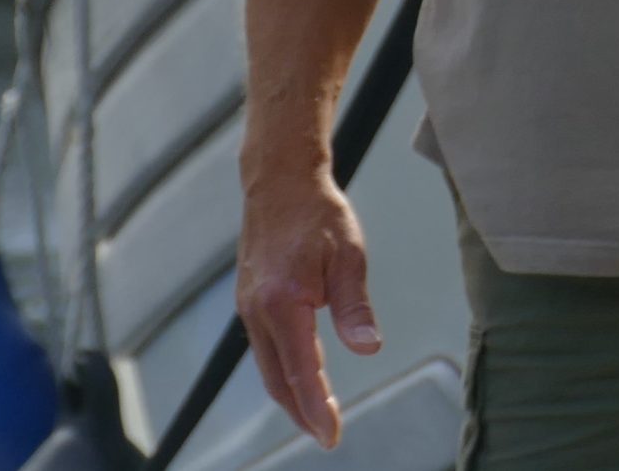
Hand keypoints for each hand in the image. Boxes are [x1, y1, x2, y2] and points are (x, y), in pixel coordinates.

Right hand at [236, 163, 381, 446]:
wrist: (280, 182)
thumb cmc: (320, 214)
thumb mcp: (349, 255)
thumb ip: (355, 307)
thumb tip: (370, 349)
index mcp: (283, 303)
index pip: (302, 371)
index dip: (316, 407)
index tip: (331, 435)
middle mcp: (257, 312)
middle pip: (278, 379)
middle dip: (301, 411)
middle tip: (326, 434)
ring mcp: (248, 308)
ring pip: (268, 366)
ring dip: (290, 394)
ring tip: (315, 415)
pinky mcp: (249, 301)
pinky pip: (265, 347)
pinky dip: (282, 369)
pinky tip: (300, 376)